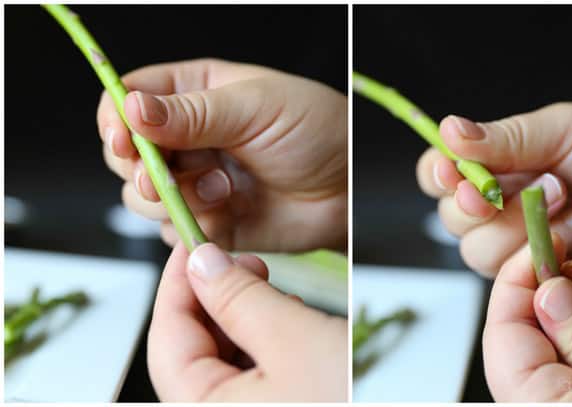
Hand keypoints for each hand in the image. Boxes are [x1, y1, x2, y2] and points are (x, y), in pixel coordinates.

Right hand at [98, 59, 346, 251]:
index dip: (116, 119)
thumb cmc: (316, 131)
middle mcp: (189, 137)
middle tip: (162, 176)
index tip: (123, 139)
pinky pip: (173, 230)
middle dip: (139, 168)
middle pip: (126, 153)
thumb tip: (132, 109)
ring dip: (173, 197)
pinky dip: (192, 226)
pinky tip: (229, 212)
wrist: (350, 188)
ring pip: (142, 197)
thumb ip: (193, 113)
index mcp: (195, 93)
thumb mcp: (256, 108)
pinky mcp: (209, 219)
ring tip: (222, 188)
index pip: (129, 98)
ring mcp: (196, 180)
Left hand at [147, 242, 346, 401]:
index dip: (175, 286)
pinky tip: (286, 320)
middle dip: (211, 300)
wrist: (412, 406)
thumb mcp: (296, 340)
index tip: (191, 246)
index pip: (166, 343)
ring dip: (240, 317)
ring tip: (270, 288)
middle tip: (236, 262)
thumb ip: (240, 299)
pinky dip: (263, 340)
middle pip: (190, 353)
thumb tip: (202, 263)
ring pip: (221, 361)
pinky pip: (252, 374)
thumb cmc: (360, 405)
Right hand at [416, 103, 571, 298]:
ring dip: (525, 228)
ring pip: (476, 250)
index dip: (438, 175)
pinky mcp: (535, 276)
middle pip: (451, 216)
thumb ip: (505, 137)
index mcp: (498, 162)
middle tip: (546, 183)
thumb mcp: (565, 129)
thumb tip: (448, 130)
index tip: (455, 173)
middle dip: (492, 203)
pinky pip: (510, 276)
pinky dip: (545, 254)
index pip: (439, 171)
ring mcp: (515, 243)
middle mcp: (498, 204)